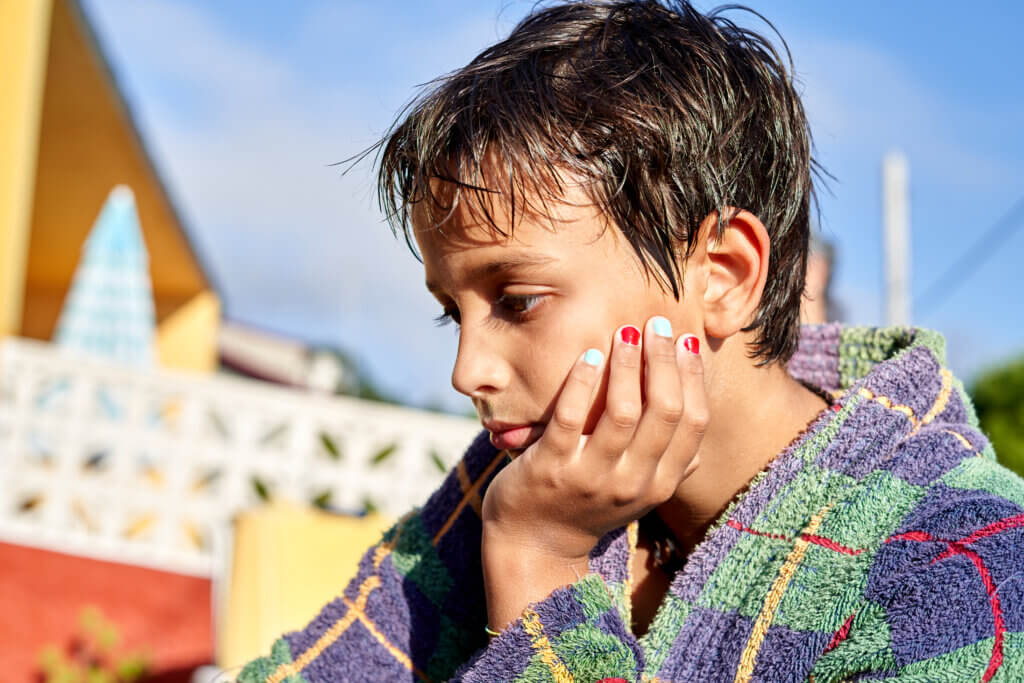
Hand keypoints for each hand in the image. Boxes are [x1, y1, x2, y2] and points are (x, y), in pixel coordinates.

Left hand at [480, 316, 706, 627]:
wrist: (534, 545)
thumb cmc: (588, 505)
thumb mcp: (638, 490)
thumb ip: (668, 459)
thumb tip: (698, 412)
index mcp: (659, 484)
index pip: (693, 423)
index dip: (693, 377)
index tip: (685, 341)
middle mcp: (632, 484)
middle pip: (664, 412)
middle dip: (663, 361)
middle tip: (657, 324)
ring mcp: (591, 478)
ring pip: (624, 413)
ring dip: (627, 366)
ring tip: (625, 333)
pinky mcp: (551, 470)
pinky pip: (572, 419)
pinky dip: (583, 383)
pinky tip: (588, 356)